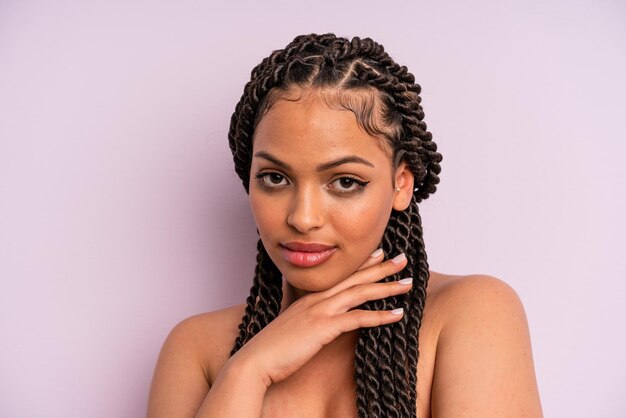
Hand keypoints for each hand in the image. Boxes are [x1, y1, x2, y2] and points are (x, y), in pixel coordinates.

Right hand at [230, 250, 410, 386]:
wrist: (256, 360)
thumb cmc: (272, 348)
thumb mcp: (290, 326)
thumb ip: (303, 317)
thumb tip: (313, 318)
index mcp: (310, 297)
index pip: (341, 275)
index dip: (362, 263)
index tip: (379, 254)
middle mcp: (317, 299)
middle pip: (355, 278)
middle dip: (381, 267)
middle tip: (402, 259)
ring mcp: (320, 311)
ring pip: (360, 293)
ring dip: (387, 286)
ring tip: (408, 283)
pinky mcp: (324, 327)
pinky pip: (358, 318)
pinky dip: (380, 315)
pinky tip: (397, 314)